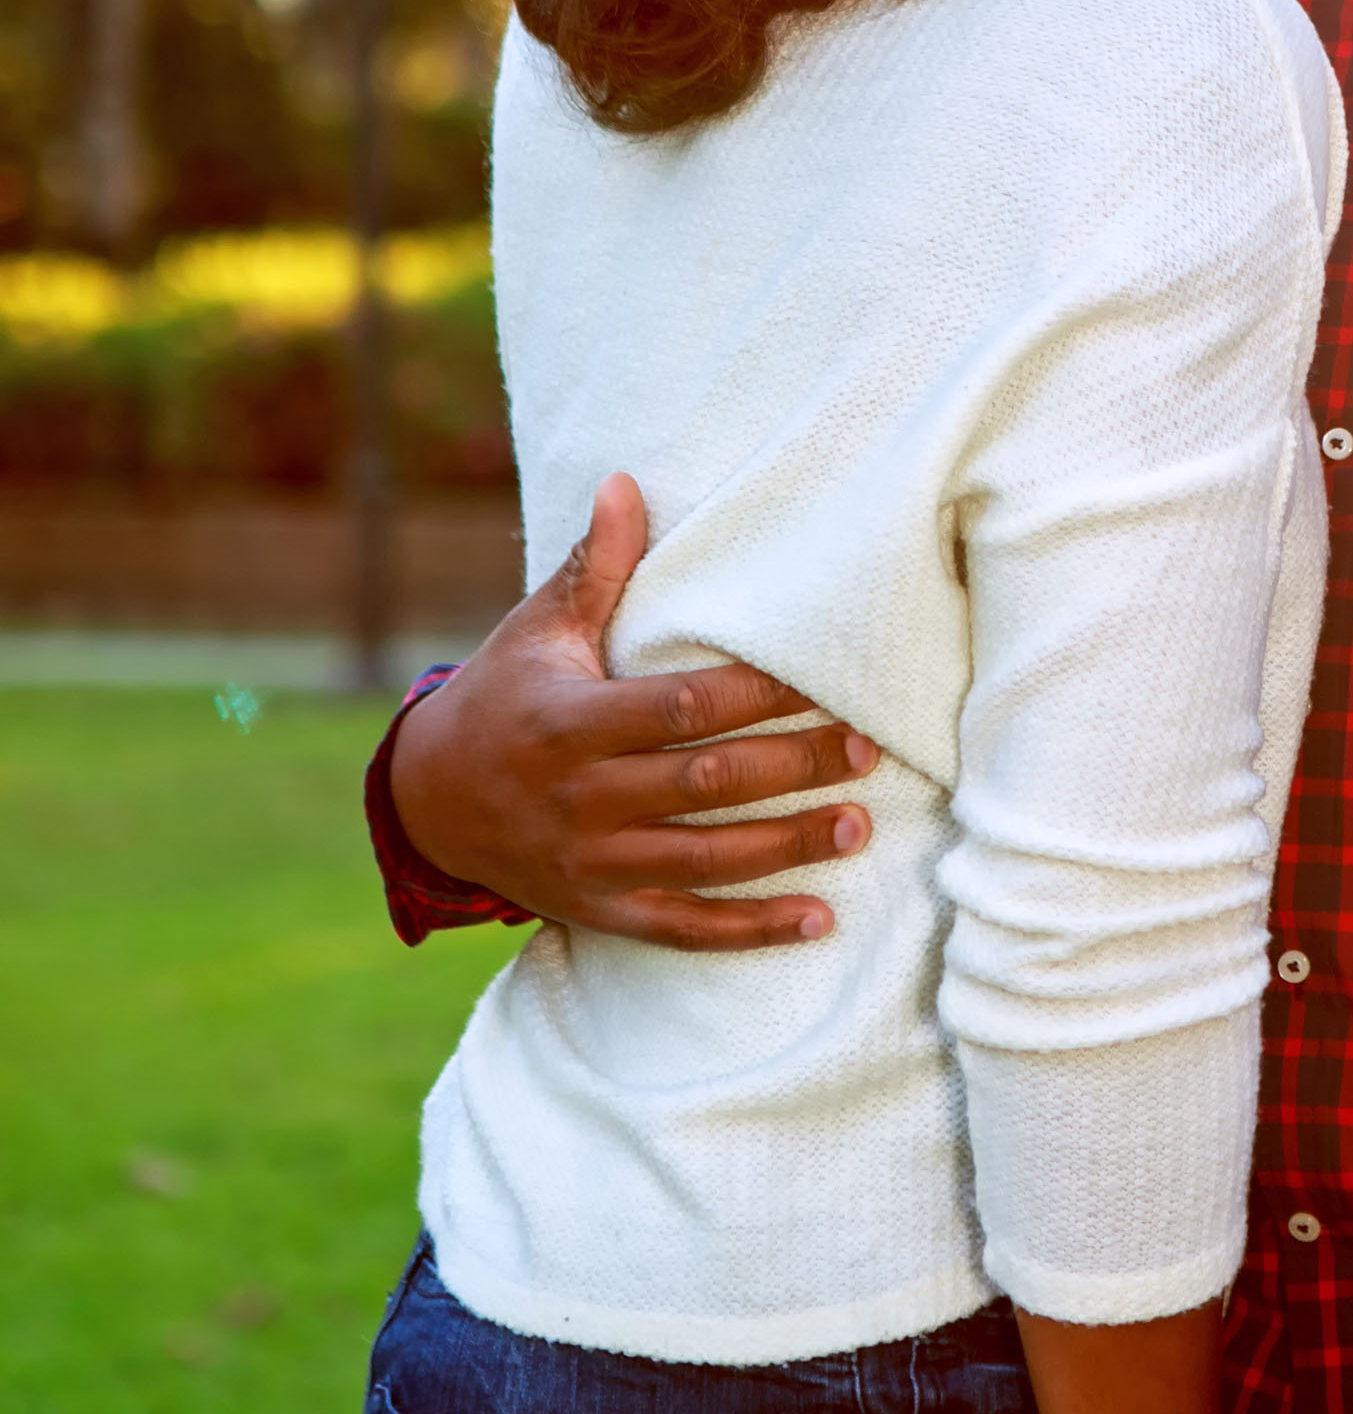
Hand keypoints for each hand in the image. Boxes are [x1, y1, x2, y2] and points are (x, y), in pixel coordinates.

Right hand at [388, 472, 877, 947]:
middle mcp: (582, 798)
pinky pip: (684, 928)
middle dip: (790, 768)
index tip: (821, 683)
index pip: (677, 709)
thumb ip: (593, 567)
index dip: (752, 697)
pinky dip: (752, 930)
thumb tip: (627, 483)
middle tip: (863, 750)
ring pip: (703, 861)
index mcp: (570, 721)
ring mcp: (591, 862)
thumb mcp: (539, 631)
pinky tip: (818, 920)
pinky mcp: (600, 909)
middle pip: (703, 785)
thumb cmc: (502, 698)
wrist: (428, 803)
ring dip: (787, 848)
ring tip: (858, 827)